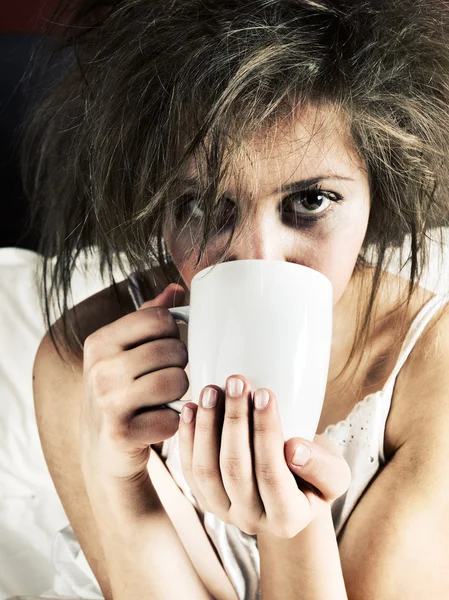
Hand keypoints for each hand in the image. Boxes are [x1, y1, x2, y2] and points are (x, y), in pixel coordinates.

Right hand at [80, 283, 187, 481]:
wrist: (102, 449)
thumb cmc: (121, 391)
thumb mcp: (124, 351)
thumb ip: (148, 318)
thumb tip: (176, 289)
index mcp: (100, 341)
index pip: (159, 318)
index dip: (174, 332)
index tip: (167, 346)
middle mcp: (100, 368)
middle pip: (173, 349)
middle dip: (180, 364)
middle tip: (169, 375)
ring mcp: (108, 401)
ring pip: (177, 381)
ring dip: (181, 392)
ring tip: (167, 397)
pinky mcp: (121, 433)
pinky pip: (173, 417)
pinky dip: (175, 420)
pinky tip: (160, 420)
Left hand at [178, 376, 350, 537]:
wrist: (291, 489)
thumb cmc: (315, 474)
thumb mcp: (335, 471)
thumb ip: (323, 466)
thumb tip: (294, 450)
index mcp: (288, 518)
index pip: (272, 474)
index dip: (266, 433)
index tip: (265, 394)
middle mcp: (251, 520)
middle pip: (235, 469)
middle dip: (234, 420)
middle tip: (237, 382)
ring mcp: (223, 510)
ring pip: (205, 470)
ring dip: (206, 425)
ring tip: (212, 390)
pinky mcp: (203, 497)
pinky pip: (188, 469)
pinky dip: (187, 437)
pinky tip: (191, 407)